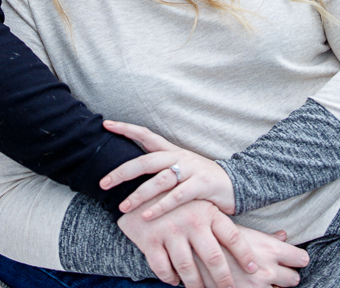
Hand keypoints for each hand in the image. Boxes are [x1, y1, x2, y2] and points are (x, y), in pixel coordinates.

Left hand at [101, 120, 235, 217]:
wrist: (235, 184)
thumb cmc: (201, 179)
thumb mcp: (180, 168)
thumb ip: (159, 169)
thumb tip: (130, 171)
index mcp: (172, 150)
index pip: (146, 135)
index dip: (126, 129)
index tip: (106, 124)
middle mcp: (179, 156)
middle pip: (146, 161)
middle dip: (123, 172)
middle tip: (103, 182)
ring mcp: (190, 170)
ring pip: (159, 180)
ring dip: (139, 194)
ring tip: (123, 207)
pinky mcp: (201, 186)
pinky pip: (177, 196)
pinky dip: (161, 206)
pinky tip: (147, 215)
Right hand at [117, 195, 258, 287]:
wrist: (138, 190)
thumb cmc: (180, 203)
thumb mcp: (207, 206)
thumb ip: (236, 225)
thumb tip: (284, 236)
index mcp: (208, 211)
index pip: (233, 236)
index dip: (245, 255)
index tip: (255, 271)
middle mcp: (191, 221)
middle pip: (214, 259)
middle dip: (224, 281)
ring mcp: (170, 231)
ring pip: (189, 270)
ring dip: (197, 286)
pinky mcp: (150, 241)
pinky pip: (164, 270)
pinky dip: (171, 279)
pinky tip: (176, 281)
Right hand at [201, 226, 308, 286]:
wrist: (190, 252)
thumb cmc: (215, 236)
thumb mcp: (240, 231)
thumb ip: (265, 237)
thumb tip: (283, 236)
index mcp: (269, 249)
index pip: (301, 258)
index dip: (297, 258)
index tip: (292, 258)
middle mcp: (267, 270)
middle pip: (294, 279)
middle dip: (286, 275)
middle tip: (274, 270)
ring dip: (272, 287)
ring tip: (257, 278)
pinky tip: (247, 285)